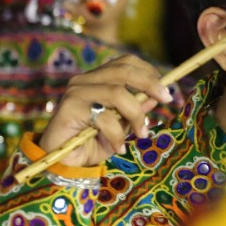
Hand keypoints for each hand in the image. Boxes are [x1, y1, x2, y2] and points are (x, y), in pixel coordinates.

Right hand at [37, 55, 174, 166]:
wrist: (59, 163)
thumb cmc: (87, 144)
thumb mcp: (119, 126)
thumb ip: (134, 110)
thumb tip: (156, 98)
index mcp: (95, 80)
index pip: (125, 63)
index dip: (149, 72)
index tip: (166, 91)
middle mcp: (83, 81)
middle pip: (123, 70)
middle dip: (150, 83)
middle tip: (166, 99)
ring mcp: (75, 93)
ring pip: (117, 92)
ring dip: (135, 114)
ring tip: (141, 133)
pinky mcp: (69, 109)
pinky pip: (104, 117)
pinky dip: (117, 134)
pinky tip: (118, 147)